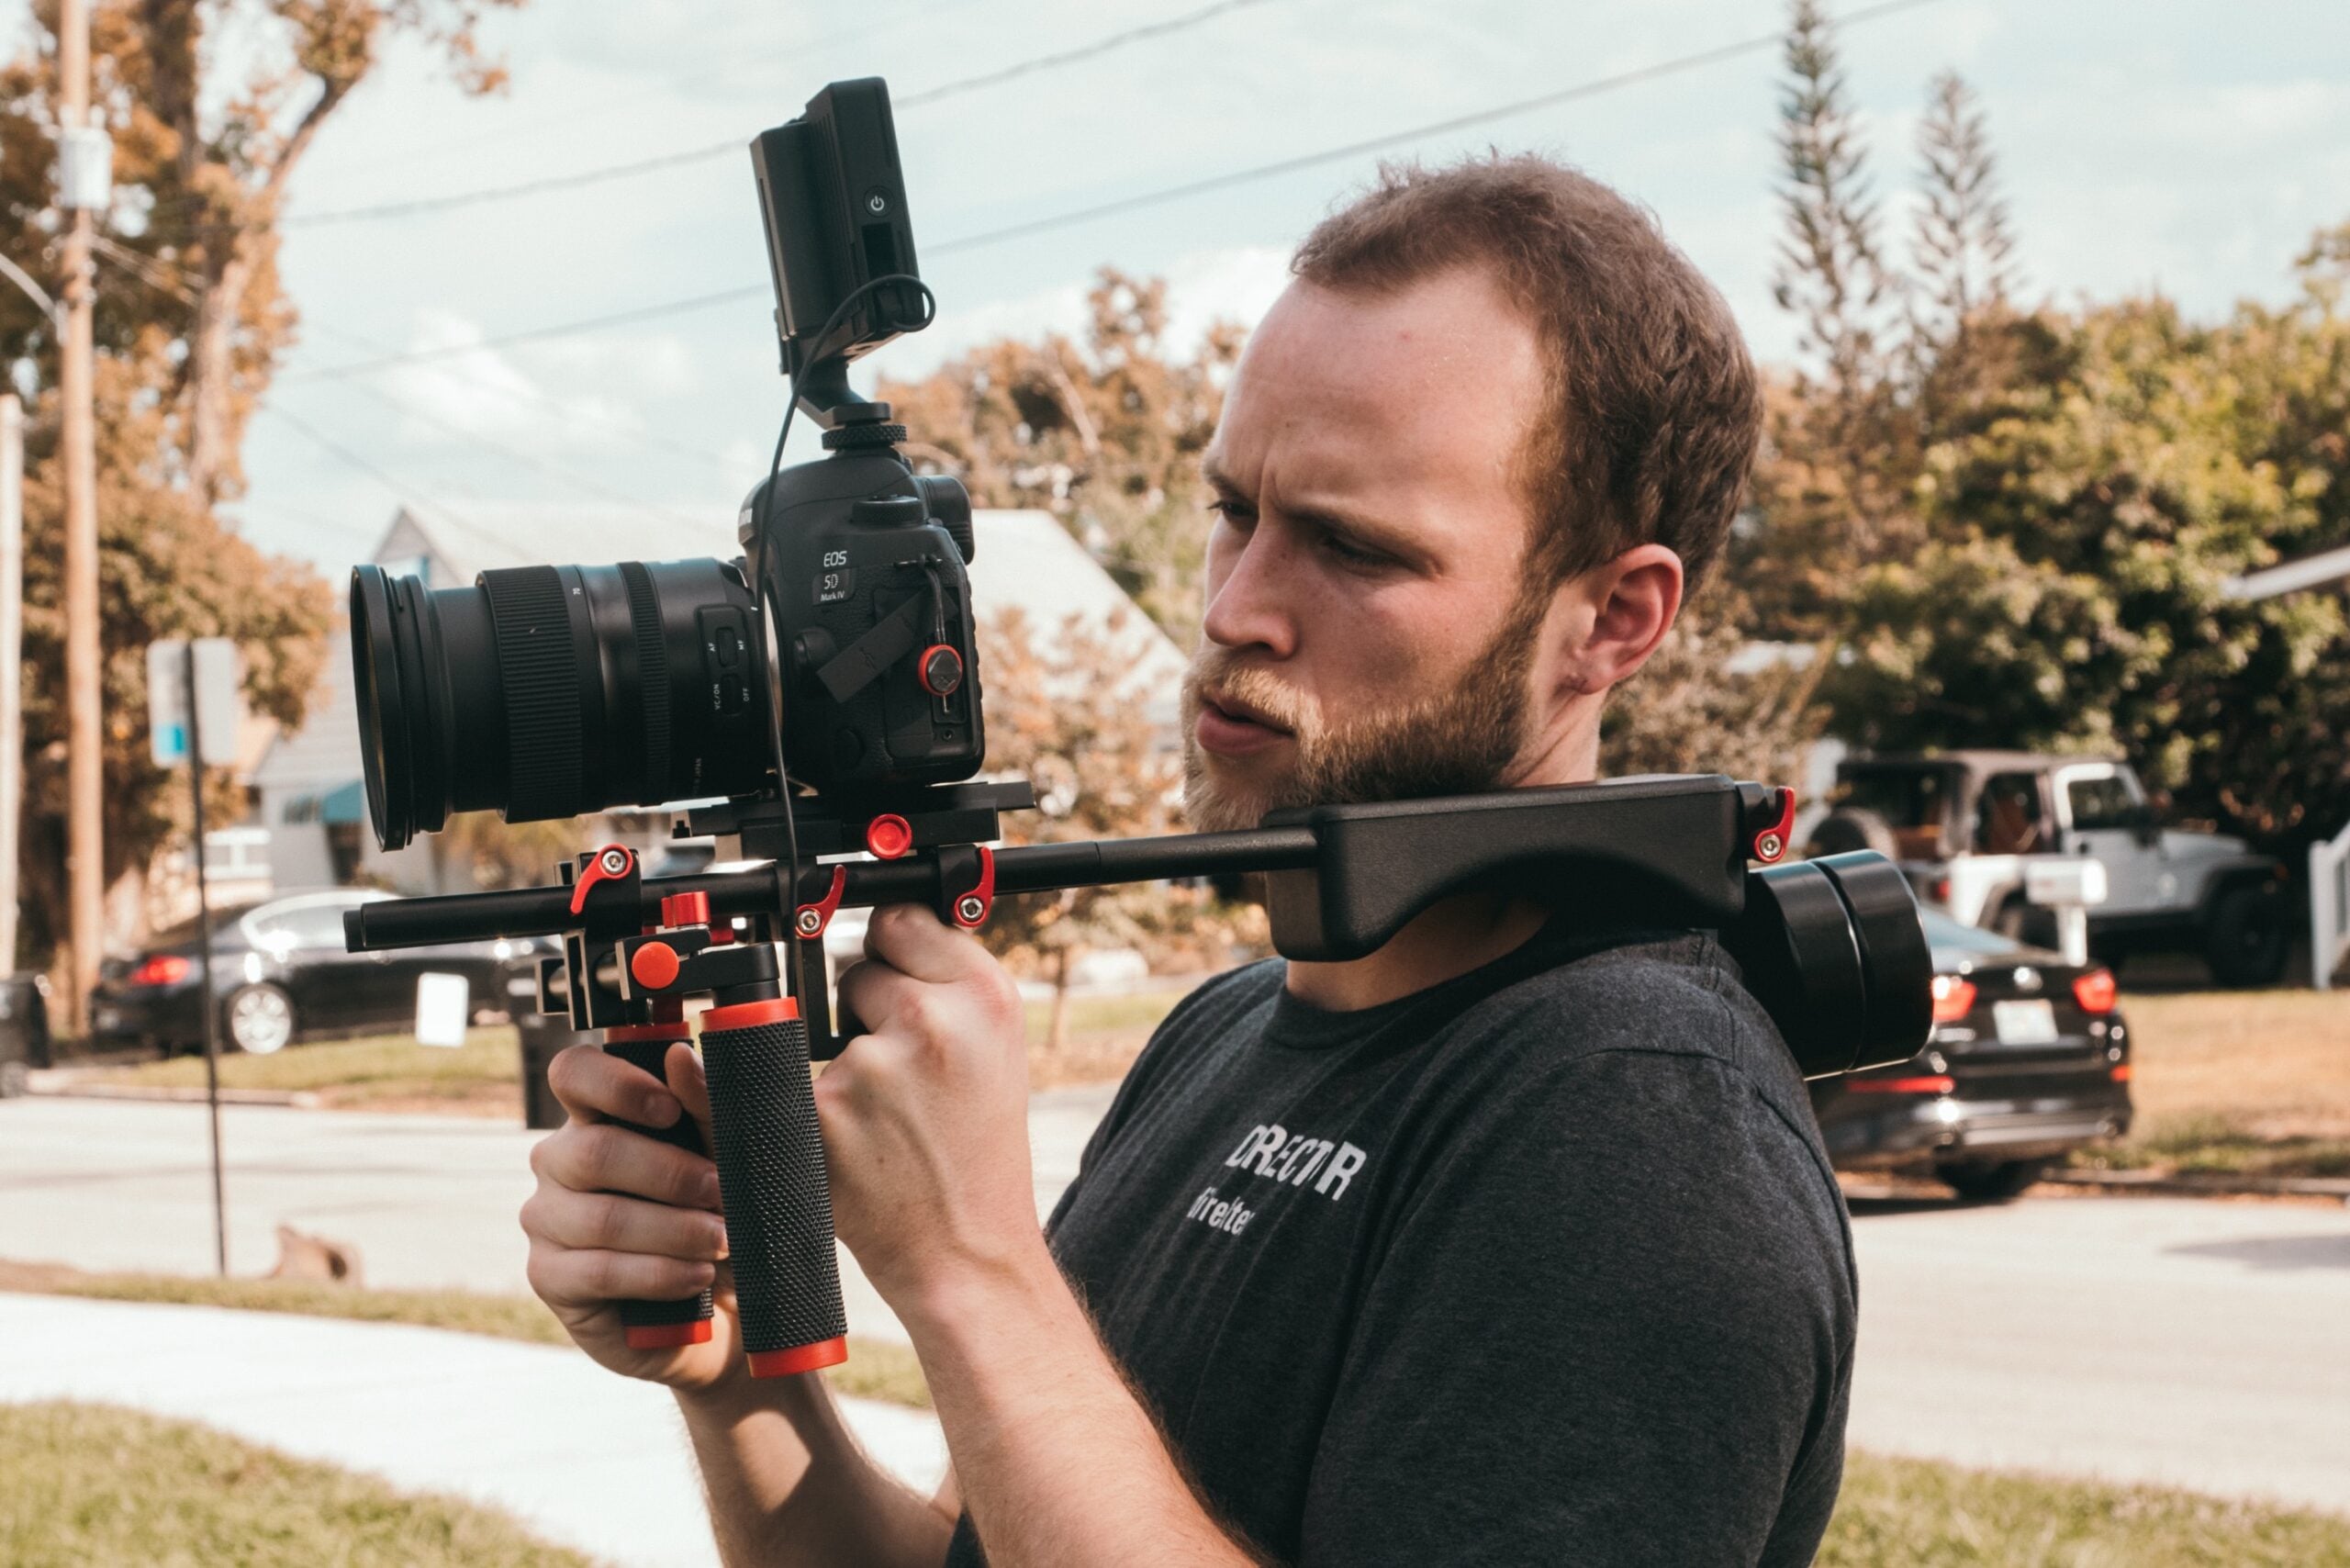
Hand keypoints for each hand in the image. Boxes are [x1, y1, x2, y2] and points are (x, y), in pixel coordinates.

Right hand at [522, 1043, 741, 1392]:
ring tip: (722, 1241)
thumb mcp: (735, 1157)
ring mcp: (548, 1218)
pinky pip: (598, 1271)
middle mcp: (562, 1159)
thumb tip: (680, 1057)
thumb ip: (710, 1108)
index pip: (574, 1073)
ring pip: (602, 1217)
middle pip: (593, 1151)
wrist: (736, 1306)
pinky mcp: (550, 1277)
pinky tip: (697, 1276)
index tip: (669, 1110)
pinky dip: (659, 1273)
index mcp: (601, 1114)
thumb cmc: (732, 1214)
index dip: (615, 1085)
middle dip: (671, 1175)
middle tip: (721, 1193)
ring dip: (674, 1230)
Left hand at [824, 903, 1044, 1318]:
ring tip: (883, 1118)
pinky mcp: (820, 1110)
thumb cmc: (979, 1156)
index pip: (901, 920)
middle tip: (902, 1075)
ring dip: (836, 1061)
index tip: (893, 979)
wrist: (968, 1252)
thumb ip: (947, 984)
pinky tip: (848, 1140)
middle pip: (856, 969)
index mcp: (985, 996)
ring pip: (818, 1026)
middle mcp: (932, 1020)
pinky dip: (803, 1104)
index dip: (892, 953)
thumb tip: (879, 924)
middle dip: (864, 1011)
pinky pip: (781, 1077)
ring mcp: (871, 1064)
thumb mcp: (994, 1052)